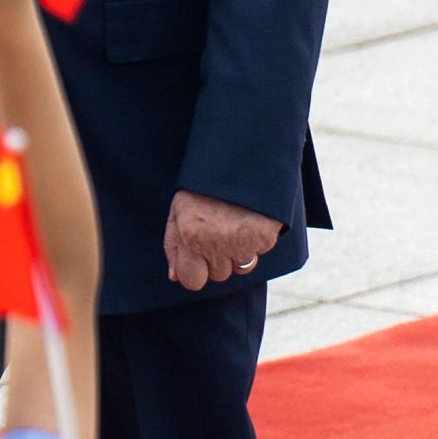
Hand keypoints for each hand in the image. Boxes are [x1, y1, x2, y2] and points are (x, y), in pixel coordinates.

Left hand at [162, 191, 279, 291]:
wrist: (242, 157)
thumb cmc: (205, 185)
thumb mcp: (179, 209)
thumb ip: (173, 245)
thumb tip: (174, 277)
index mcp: (190, 235)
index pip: (192, 281)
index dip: (194, 272)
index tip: (196, 259)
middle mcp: (215, 244)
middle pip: (217, 275)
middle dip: (216, 260)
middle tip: (217, 232)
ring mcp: (242, 243)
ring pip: (239, 267)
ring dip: (237, 252)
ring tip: (233, 224)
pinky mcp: (264, 239)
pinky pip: (258, 253)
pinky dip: (254, 241)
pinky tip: (249, 220)